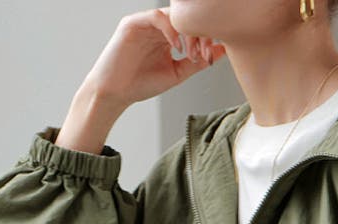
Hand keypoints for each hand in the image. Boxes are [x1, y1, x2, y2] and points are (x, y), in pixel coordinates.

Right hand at [81, 6, 226, 111]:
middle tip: (204, 54)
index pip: (191, 26)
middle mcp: (156, 26)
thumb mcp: (177, 73)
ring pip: (173, 15)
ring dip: (187, 33)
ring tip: (190, 53)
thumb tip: (222, 51)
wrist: (115, 93)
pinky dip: (170, 29)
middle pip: (184, 18)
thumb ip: (198, 61)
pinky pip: (157, 16)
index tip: (211, 56)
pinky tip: (176, 47)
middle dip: (199, 34)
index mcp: (167, 35)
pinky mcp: (132, 23)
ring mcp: (144, 22)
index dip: (205, 37)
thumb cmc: (141, 84)